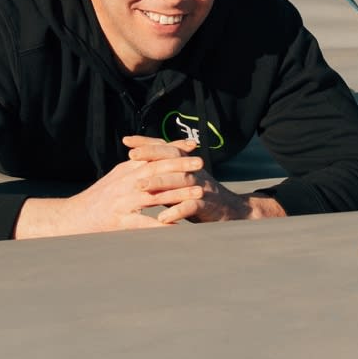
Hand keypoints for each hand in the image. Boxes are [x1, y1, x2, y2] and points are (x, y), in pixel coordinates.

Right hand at [14, 139, 208, 238]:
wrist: (71, 218)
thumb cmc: (97, 200)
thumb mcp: (116, 178)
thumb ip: (135, 167)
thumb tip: (153, 156)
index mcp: (125, 171)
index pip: (152, 156)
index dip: (173, 150)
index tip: (193, 146)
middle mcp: (124, 183)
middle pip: (155, 170)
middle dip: (180, 165)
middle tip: (201, 164)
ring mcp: (122, 202)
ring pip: (154, 195)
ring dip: (178, 193)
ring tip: (198, 192)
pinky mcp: (118, 221)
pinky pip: (142, 223)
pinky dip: (160, 224)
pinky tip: (176, 226)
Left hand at [122, 136, 284, 223]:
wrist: (230, 210)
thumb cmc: (198, 194)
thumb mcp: (181, 179)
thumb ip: (164, 172)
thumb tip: (137, 163)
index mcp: (187, 163)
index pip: (166, 148)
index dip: (148, 143)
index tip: (127, 141)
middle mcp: (195, 171)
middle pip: (174, 158)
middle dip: (152, 156)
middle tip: (131, 158)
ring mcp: (202, 187)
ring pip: (181, 180)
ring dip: (161, 183)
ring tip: (141, 187)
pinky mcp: (207, 205)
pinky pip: (191, 206)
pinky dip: (177, 211)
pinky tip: (162, 217)